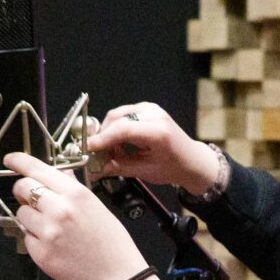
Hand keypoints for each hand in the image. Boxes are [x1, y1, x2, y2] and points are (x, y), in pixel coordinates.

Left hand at [3, 152, 160, 279]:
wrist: (118, 277)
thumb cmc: (112, 243)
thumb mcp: (97, 206)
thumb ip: (73, 188)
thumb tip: (60, 173)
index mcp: (75, 194)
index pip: (38, 169)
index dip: (19, 161)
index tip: (10, 160)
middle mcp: (59, 210)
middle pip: (22, 188)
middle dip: (23, 191)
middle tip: (32, 199)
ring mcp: (48, 232)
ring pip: (21, 213)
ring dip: (30, 217)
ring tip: (50, 228)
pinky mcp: (40, 254)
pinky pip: (26, 237)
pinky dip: (35, 239)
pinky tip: (53, 245)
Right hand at [88, 102, 222, 194]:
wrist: (192, 160)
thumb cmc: (173, 168)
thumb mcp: (145, 171)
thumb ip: (118, 167)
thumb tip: (93, 170)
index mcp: (158, 131)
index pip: (123, 129)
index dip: (102, 139)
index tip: (87, 149)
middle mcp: (154, 114)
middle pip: (116, 119)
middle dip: (103, 137)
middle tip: (96, 155)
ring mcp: (150, 108)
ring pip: (117, 116)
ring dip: (108, 133)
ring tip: (110, 152)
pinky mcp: (146, 108)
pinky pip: (123, 115)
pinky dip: (115, 129)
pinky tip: (118, 144)